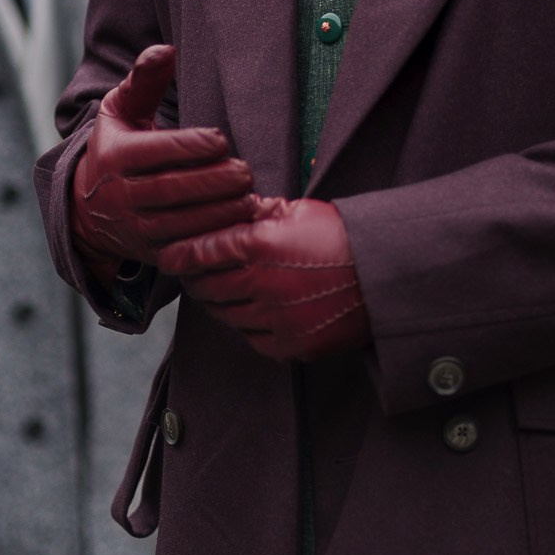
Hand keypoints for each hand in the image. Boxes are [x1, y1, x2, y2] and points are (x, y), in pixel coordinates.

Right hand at [71, 44, 257, 272]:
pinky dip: (216, 241)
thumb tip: (166, 49)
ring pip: (182, 223)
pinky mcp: (155, 253)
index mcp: (115, 156)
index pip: (155, 152)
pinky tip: (242, 226)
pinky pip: (188, 250)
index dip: (191, 146)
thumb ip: (143, 80)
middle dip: (213, 182)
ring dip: (220, 213)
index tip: (221, 139)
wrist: (88, 210)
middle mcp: (122, 195)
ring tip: (249, 196)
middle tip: (245, 171)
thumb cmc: (115, 148)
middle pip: (172, 190)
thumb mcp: (120, 111)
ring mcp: (137, 229)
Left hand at [161, 197, 369, 361]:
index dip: (179, 255)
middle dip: (197, 280)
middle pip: (207, 288)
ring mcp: (277, 319)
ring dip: (220, 303)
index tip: (168, 257)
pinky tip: (254, 311)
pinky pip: (252, 338)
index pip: (201, 252)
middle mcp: (263, 285)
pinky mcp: (292, 346)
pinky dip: (247, 326)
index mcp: (260, 245)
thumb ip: (257, 211)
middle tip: (194, 273)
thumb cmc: (343, 236)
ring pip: (227, 315)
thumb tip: (227, 207)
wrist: (386, 275)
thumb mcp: (299, 211)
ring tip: (223, 291)